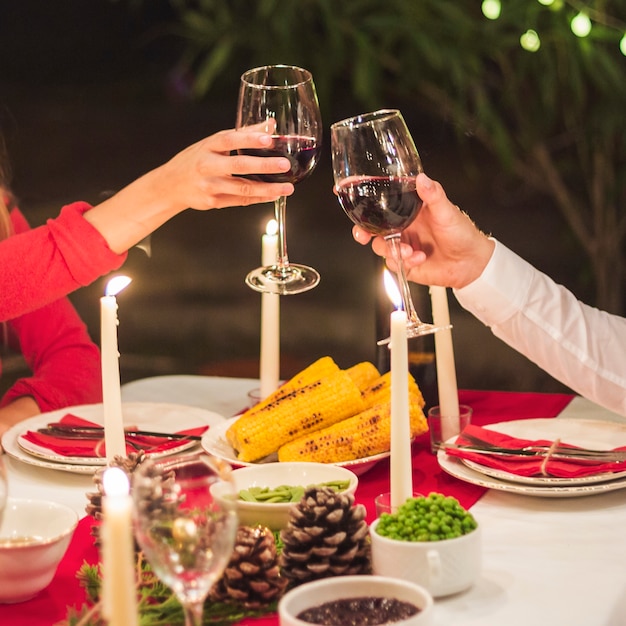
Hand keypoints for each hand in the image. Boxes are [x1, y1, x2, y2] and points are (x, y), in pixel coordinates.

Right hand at [85, 125, 294, 253]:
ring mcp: (210, 186)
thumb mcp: (214, 143)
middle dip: (264, 166)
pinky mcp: (213, 202)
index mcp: (208, 146)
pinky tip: (273, 195)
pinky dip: (259, 198)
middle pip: (239, 165)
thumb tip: (271, 125)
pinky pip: (241, 201)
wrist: (171, 185)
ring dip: (267, 189)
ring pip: (243, 189)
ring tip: (287, 188)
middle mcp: (207, 166)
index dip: (250, 138)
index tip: (270, 137)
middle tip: (285, 165)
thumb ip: (243, 135)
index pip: (230, 139)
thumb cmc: (197, 159)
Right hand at [352, 173, 494, 288]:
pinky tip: (418, 258)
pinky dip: (403, 261)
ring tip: (408, 250)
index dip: (360, 194)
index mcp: (408, 208)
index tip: (341, 190)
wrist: (471, 264)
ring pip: (379, 245)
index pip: (380, 199)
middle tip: (362, 234)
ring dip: (390, 248)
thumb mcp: (448, 211)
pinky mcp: (404, 263)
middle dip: (362, 230)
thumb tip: (421, 178)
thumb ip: (433, 195)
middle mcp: (401, 225)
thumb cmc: (462, 233)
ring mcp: (401, 244)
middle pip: (370, 225)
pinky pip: (392, 262)